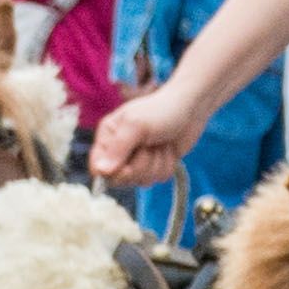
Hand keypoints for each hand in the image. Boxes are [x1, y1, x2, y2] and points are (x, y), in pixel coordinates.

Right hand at [87, 83, 202, 188]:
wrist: (191, 108)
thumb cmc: (161, 109)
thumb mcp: (136, 125)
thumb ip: (117, 148)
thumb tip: (101, 171)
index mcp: (108, 137)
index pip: (97, 168)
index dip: (113, 172)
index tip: (128, 166)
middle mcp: (120, 150)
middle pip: (121, 178)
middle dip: (141, 164)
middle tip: (150, 145)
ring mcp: (138, 159)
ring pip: (142, 180)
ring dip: (157, 163)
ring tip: (161, 143)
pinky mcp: (156, 165)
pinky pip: (158, 179)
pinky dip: (167, 164)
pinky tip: (169, 149)